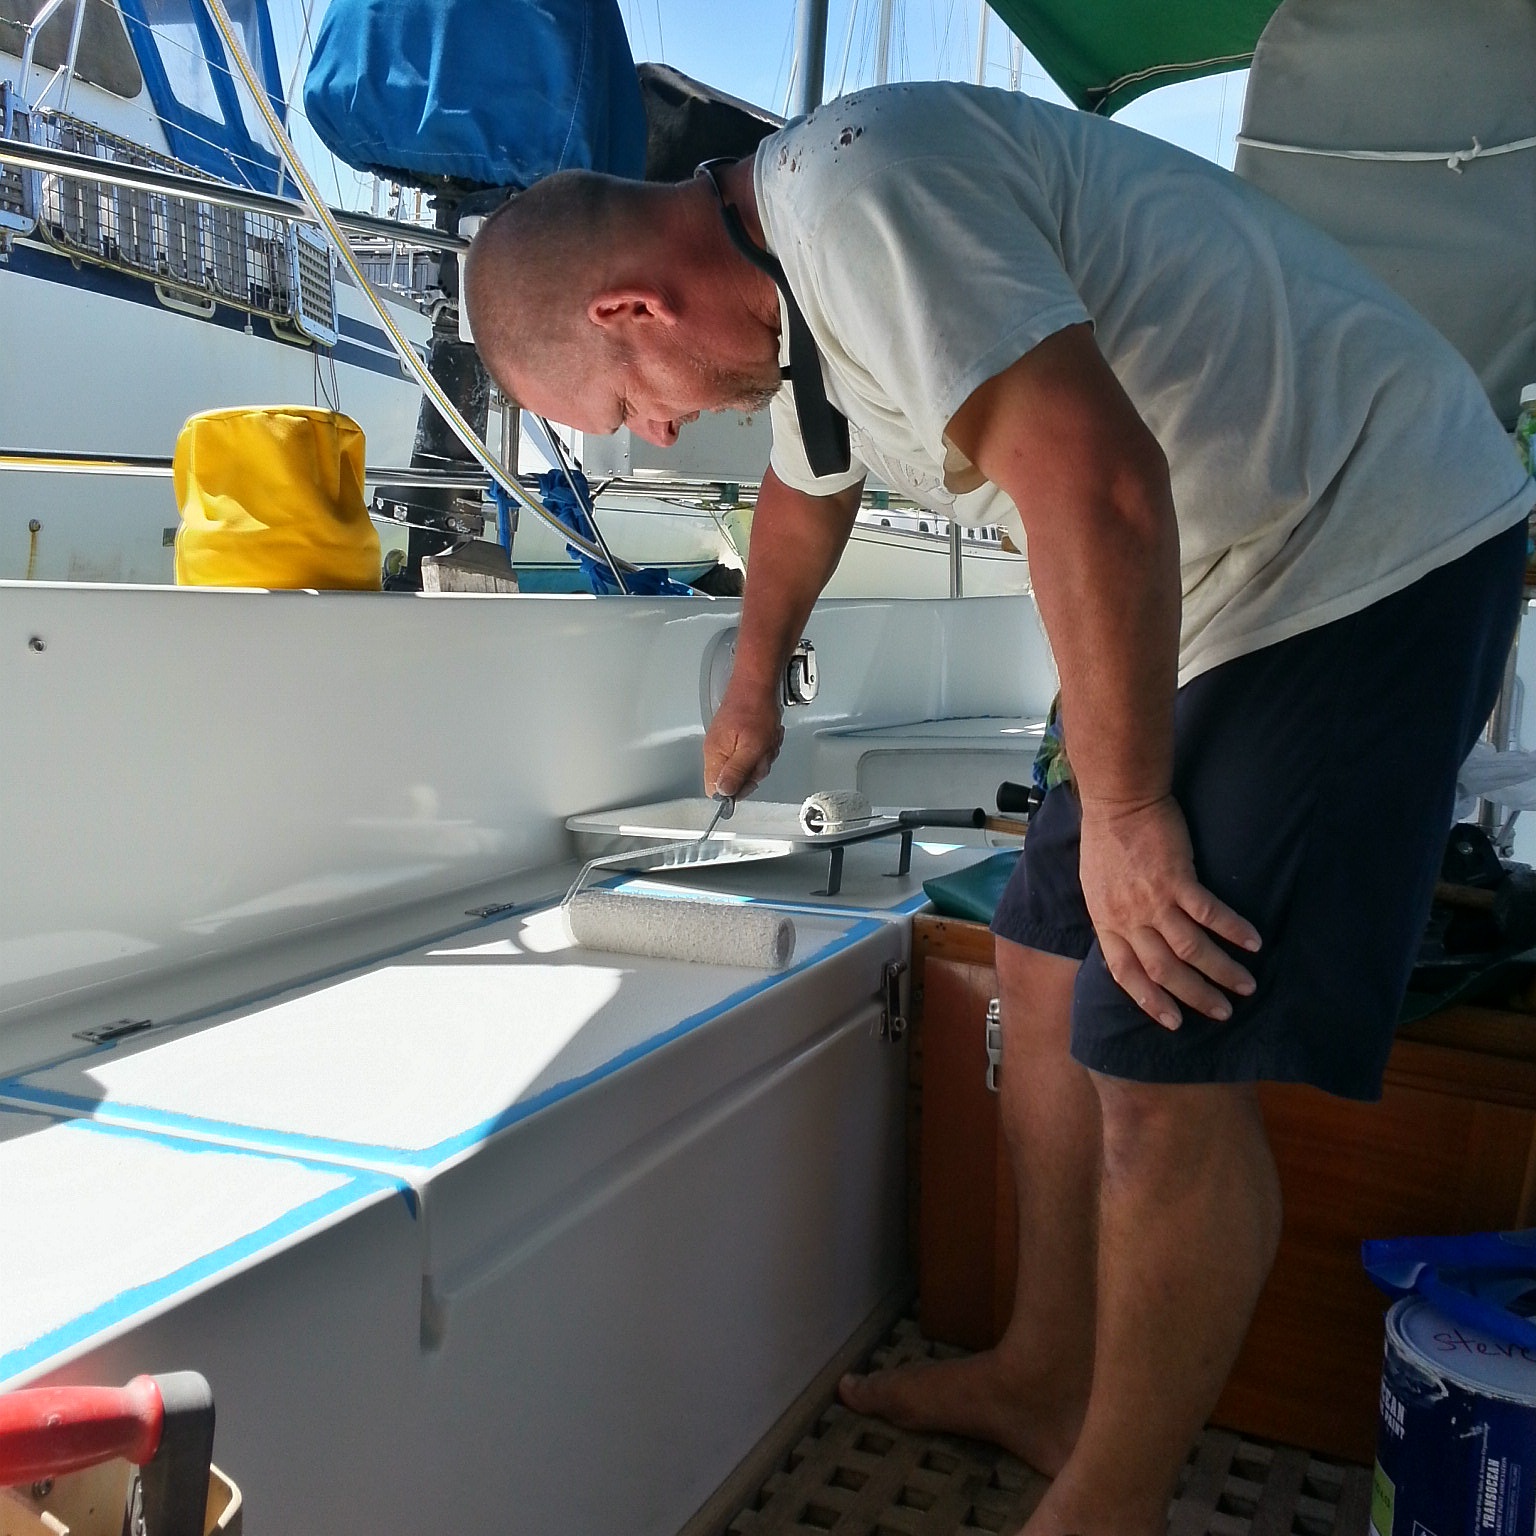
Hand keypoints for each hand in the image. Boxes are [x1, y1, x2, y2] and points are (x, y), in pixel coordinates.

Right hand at [704, 687, 784, 798]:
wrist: (757, 683)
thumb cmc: (755, 709)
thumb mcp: (752, 747)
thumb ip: (737, 772)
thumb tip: (724, 794)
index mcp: (715, 755)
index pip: (715, 789)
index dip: (735, 790)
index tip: (750, 778)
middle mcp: (717, 751)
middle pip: (735, 780)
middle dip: (755, 770)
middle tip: (762, 753)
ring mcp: (727, 743)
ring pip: (748, 766)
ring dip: (763, 756)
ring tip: (766, 740)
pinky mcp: (736, 737)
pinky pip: (752, 753)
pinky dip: (763, 746)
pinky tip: (766, 735)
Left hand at [1077, 794, 1260, 1028]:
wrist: (1119, 800)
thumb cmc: (1107, 839)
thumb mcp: (1096, 887)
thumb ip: (1114, 916)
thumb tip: (1132, 941)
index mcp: (1105, 921)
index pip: (1125, 973)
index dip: (1150, 1001)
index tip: (1174, 1022)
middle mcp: (1128, 917)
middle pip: (1163, 970)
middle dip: (1195, 996)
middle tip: (1224, 1013)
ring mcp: (1152, 900)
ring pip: (1190, 949)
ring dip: (1221, 971)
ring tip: (1246, 986)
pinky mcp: (1177, 878)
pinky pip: (1208, 914)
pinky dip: (1232, 931)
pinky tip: (1253, 943)